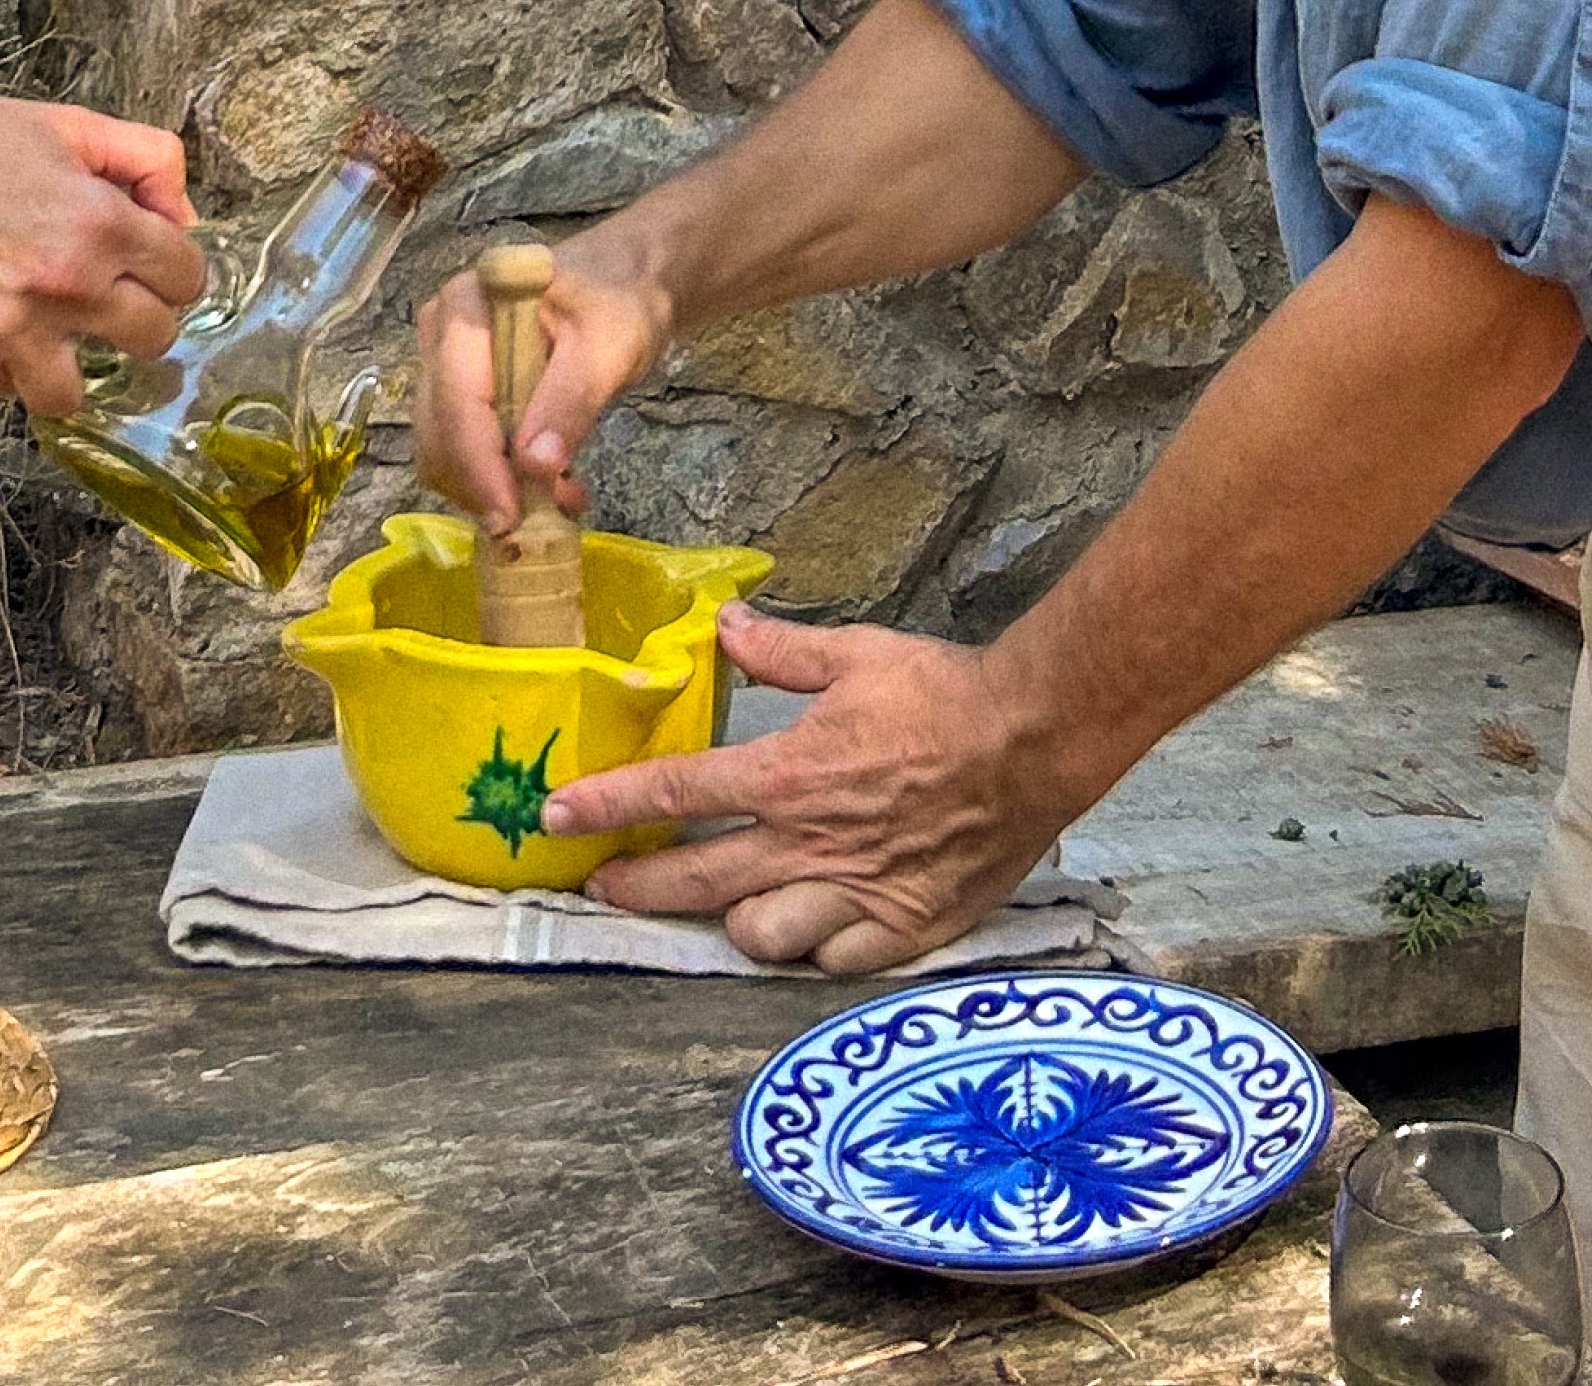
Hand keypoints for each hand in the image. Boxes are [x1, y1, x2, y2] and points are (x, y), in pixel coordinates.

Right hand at [0, 78, 208, 420]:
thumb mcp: (69, 125)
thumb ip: (148, 160)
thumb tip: (183, 217)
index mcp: (99, 224)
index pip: (187, 278)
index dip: (173, 265)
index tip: (149, 260)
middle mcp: (65, 286)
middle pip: (154, 339)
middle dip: (140, 315)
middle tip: (109, 293)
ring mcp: (12, 330)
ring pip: (80, 393)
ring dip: (75, 364)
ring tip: (58, 329)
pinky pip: (10, 391)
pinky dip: (11, 368)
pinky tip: (1, 325)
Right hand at [411, 234, 674, 532]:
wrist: (623, 285)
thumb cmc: (618, 303)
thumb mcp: (610, 346)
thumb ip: (571, 400)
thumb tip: (534, 466)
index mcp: (469, 306)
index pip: (457, 398)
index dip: (479, 464)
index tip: (511, 519)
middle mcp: (440, 332)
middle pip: (439, 430)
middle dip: (485, 485)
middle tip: (544, 519)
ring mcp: (443, 364)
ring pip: (442, 449)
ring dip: (492, 488)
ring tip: (559, 498)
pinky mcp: (456, 392)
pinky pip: (460, 450)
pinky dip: (496, 480)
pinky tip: (549, 485)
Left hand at [546, 604, 1090, 972]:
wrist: (1032, 741)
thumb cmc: (944, 694)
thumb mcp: (856, 654)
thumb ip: (781, 651)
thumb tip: (723, 628)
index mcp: (787, 774)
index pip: (675, 792)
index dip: (608, 804)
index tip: (559, 813)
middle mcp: (808, 843)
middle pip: (696, 879)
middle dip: (637, 885)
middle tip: (603, 885)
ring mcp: (854, 893)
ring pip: (760, 936)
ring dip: (735, 922)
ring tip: (727, 905)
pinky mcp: (903, 927)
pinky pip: (835, 963)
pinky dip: (815, 951)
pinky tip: (811, 933)